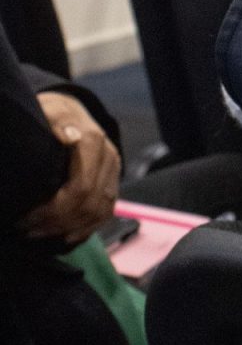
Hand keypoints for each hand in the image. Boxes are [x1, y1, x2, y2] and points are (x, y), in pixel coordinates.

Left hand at [19, 92, 120, 245]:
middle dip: (56, 223)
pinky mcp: (112, 180)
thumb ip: (57, 122)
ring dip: (69, 228)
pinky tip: (65, 235)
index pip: (79, 189)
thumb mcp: (49, 111)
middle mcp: (108, 157)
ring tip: (40, 232)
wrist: (68, 109)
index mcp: (93, 141)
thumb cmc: (51, 113)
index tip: (25, 218)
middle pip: (89, 204)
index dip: (52, 210)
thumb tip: (69, 137)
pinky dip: (87, 228)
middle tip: (27, 229)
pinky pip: (106, 211)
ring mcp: (113, 170)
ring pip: (99, 211)